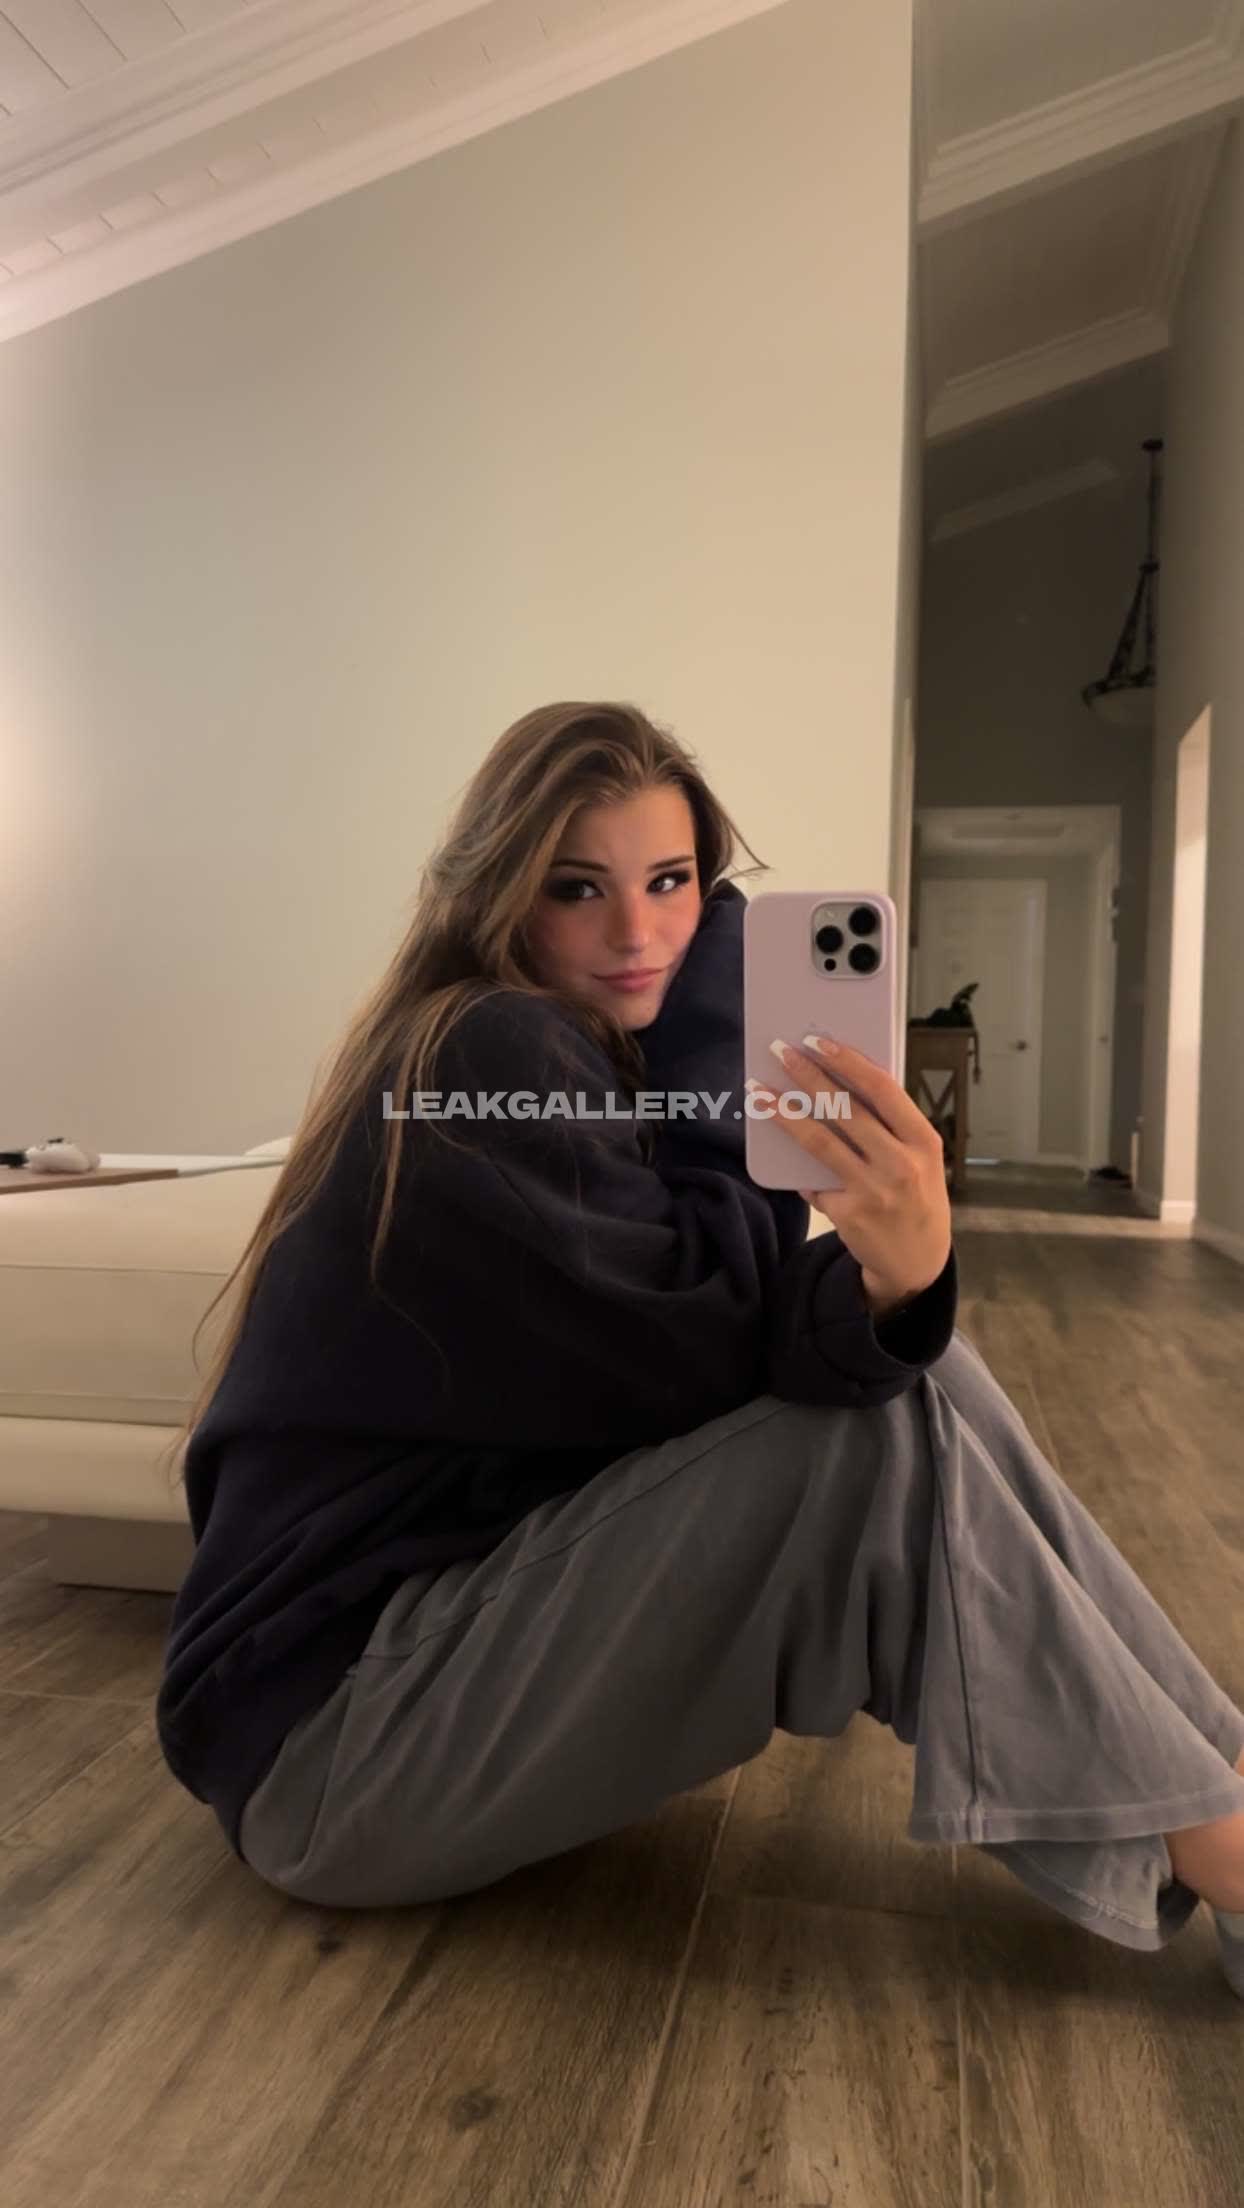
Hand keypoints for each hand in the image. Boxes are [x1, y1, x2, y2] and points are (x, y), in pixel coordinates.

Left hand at [748, 1036, 951, 1318]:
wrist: (919, 1263)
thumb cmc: (917, 1198)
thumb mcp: (922, 1161)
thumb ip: (892, 1127)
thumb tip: (841, 1083)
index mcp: (924, 1141)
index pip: (883, 1090)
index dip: (849, 1062)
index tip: (820, 1041)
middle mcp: (901, 1164)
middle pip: (844, 1109)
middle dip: (807, 1076)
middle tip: (780, 1052)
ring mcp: (874, 1190)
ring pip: (819, 1141)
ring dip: (784, 1112)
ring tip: (758, 1091)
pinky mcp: (850, 1214)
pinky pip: (815, 1181)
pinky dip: (801, 1170)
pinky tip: (784, 1159)